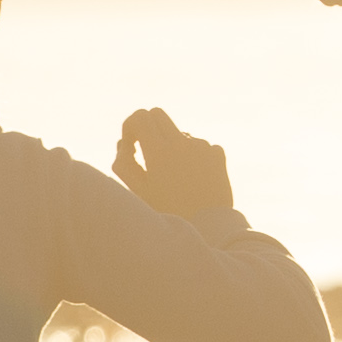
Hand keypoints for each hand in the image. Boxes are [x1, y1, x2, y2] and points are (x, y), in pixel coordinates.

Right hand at [113, 107, 233, 219]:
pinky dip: (192, 156)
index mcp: (158, 151)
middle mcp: (181, 142)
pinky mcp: (217, 153)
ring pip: (179, 133)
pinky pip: (199, 145)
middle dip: (148, 128)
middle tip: (147, 152)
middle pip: (158, 114)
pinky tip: (192, 178)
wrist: (208, 227)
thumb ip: (124, 164)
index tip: (132, 145)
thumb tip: (124, 143)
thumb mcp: (138, 191)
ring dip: (171, 146)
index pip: (140, 116)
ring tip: (173, 177)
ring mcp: (202, 146)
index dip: (130, 126)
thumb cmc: (167, 211)